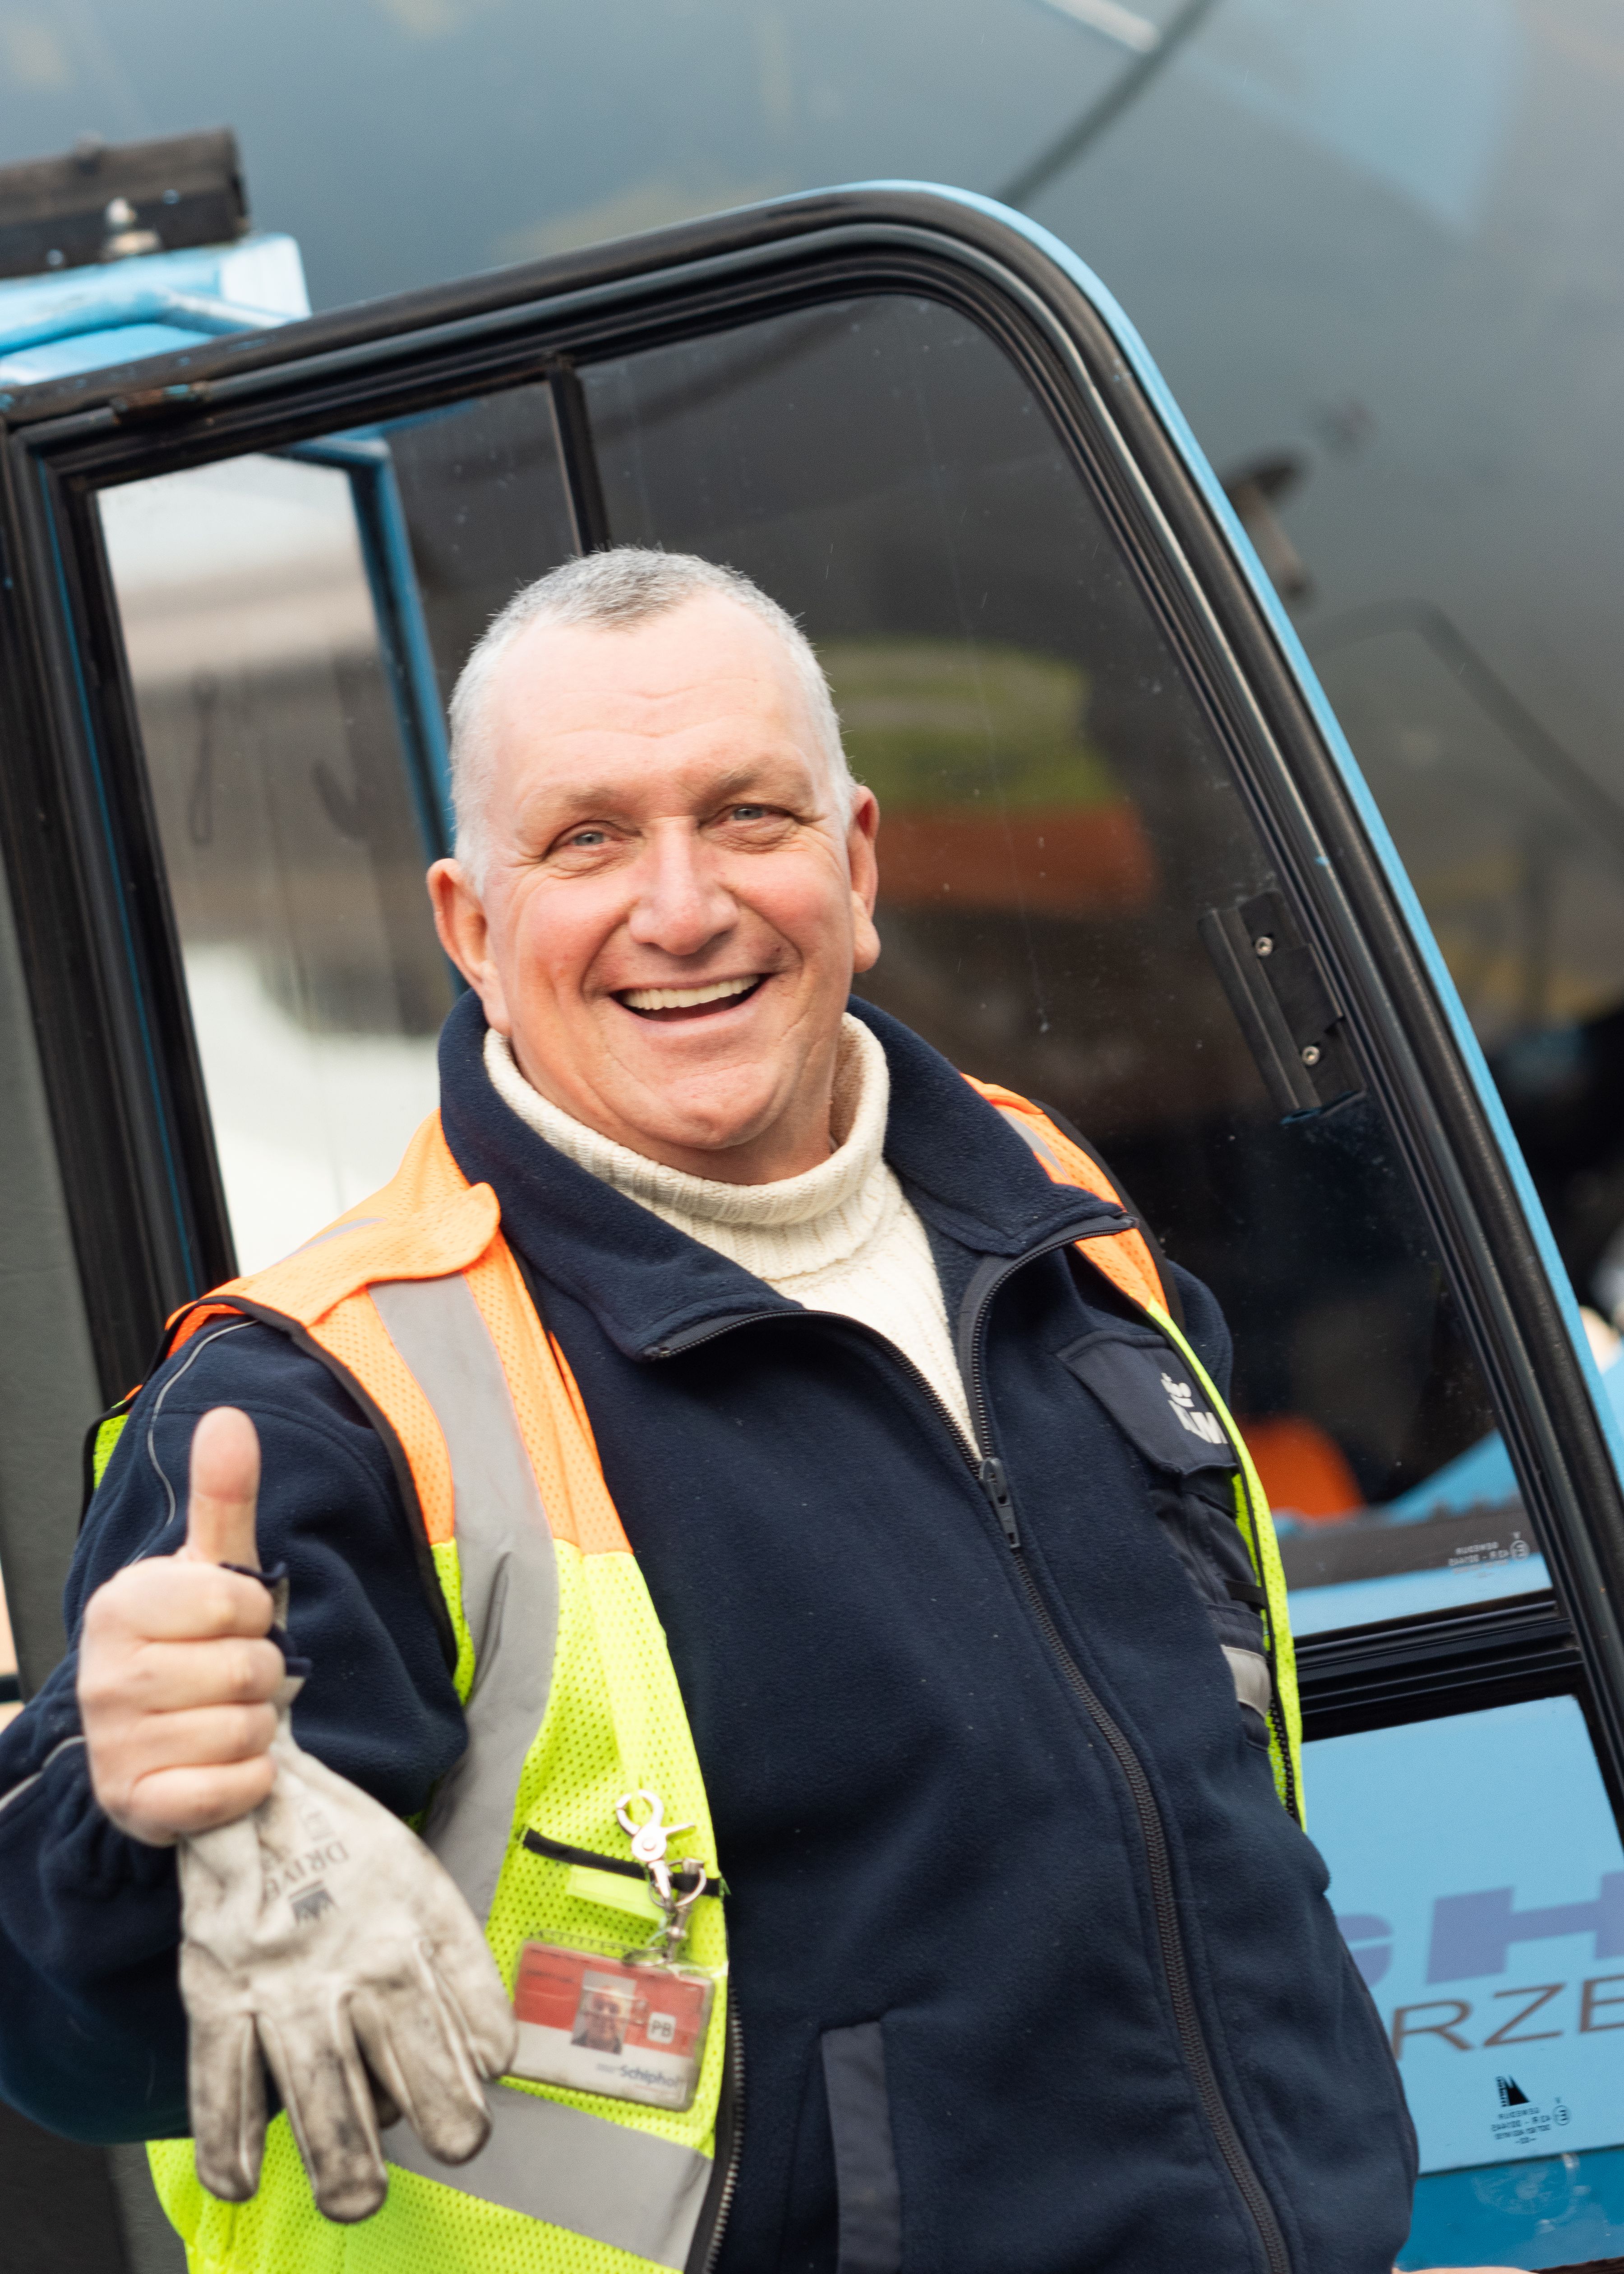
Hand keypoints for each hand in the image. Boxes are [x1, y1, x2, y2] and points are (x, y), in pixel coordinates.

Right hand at [78, 1408, 283, 1843]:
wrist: (152, 1744)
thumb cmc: (190, 1647)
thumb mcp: (209, 1569)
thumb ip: (223, 1496)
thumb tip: (229, 1418)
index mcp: (121, 1606)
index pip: (237, 1603)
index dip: (254, 1615)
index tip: (230, 1625)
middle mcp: (106, 1677)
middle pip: (248, 1668)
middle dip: (260, 1674)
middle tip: (230, 1679)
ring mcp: (115, 1746)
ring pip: (246, 1729)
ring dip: (255, 1728)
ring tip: (222, 1719)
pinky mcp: (138, 1805)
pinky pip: (231, 1790)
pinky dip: (247, 1782)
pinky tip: (222, 1767)